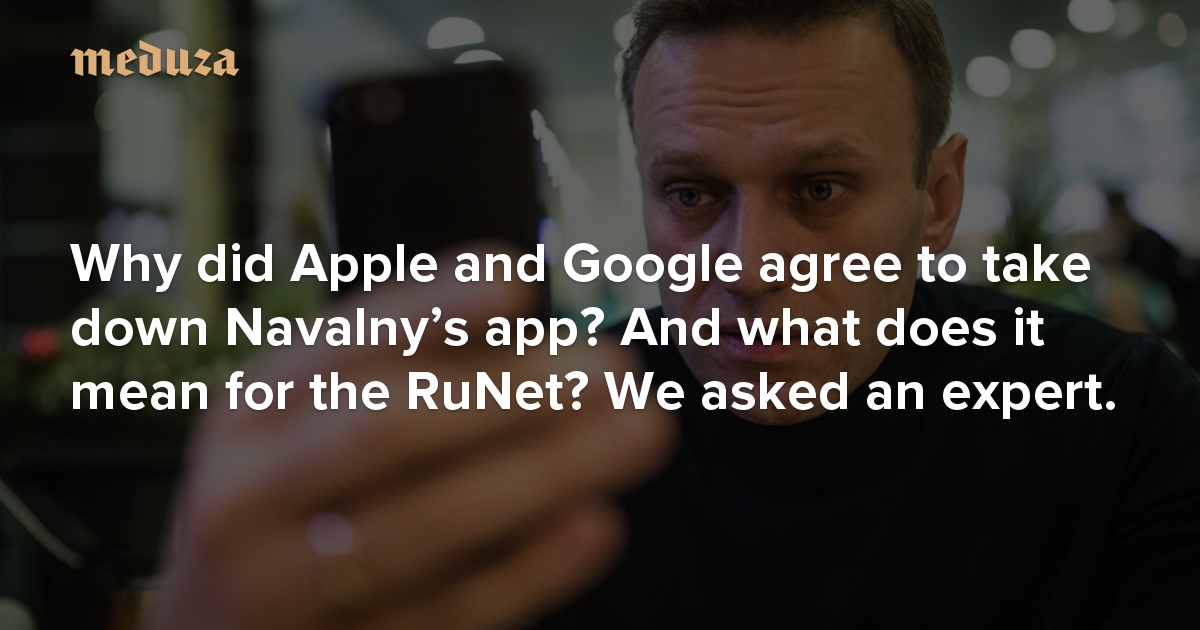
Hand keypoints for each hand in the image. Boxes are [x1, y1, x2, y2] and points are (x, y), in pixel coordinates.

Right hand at [143, 244, 676, 629]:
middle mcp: (250, 496)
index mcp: (251, 414)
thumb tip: (520, 326)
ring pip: (425, 525)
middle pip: (388, 431)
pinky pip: (448, 609)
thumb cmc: (281, 512)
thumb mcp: (303, 425)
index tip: (519, 282)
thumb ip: (396, 374)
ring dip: (543, 473)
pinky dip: (530, 568)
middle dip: (511, 393)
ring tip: (632, 433)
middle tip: (611, 368)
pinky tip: (594, 523)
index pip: (343, 343)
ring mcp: (287, 587)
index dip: (434, 305)